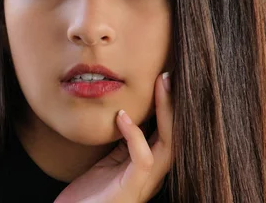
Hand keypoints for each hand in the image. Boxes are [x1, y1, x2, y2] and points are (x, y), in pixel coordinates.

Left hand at [54, 72, 172, 202]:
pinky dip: (135, 135)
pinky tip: (122, 117)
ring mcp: (145, 182)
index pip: (166, 130)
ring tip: (161, 85)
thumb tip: (123, 113)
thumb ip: (121, 143)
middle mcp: (152, 173)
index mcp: (147, 164)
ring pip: (168, 143)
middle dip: (174, 103)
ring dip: (166, 113)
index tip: (165, 78)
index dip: (169, 105)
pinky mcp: (132, 188)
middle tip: (168, 75)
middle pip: (175, 133)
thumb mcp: (107, 161)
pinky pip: (143, 159)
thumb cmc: (89, 195)